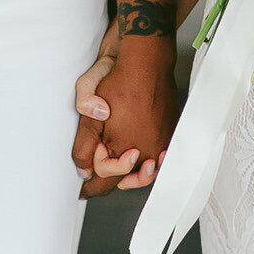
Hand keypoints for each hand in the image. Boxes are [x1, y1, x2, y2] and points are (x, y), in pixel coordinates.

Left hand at [74, 30, 177, 197]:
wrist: (147, 64)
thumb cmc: (119, 86)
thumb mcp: (90, 118)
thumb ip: (84, 148)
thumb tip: (83, 170)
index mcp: (125, 153)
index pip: (105, 184)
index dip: (90, 187)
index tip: (81, 190)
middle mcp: (148, 154)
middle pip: (128, 181)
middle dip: (111, 178)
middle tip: (96, 175)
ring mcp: (162, 144)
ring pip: (146, 170)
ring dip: (132, 171)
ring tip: (121, 166)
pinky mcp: (171, 133)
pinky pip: (160, 156)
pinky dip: (150, 159)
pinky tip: (141, 151)